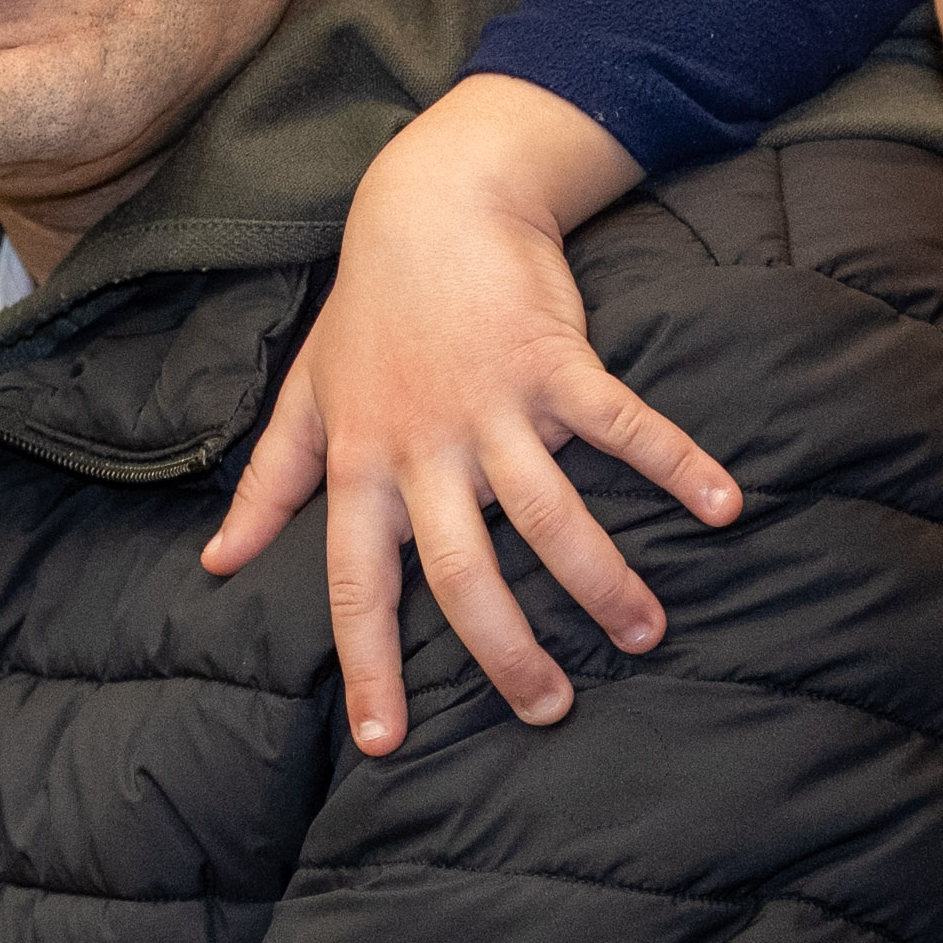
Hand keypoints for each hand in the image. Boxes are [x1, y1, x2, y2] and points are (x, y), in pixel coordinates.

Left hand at [201, 75, 730, 753]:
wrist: (430, 200)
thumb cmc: (370, 311)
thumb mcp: (308, 395)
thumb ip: (270, 483)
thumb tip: (218, 561)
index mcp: (361, 464)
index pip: (357, 581)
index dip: (369, 661)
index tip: (385, 742)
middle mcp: (424, 446)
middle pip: (460, 569)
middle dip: (505, 647)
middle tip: (548, 708)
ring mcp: (491, 404)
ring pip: (546, 511)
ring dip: (600, 578)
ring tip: (645, 633)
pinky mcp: (553, 359)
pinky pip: (619, 422)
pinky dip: (674, 462)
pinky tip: (724, 504)